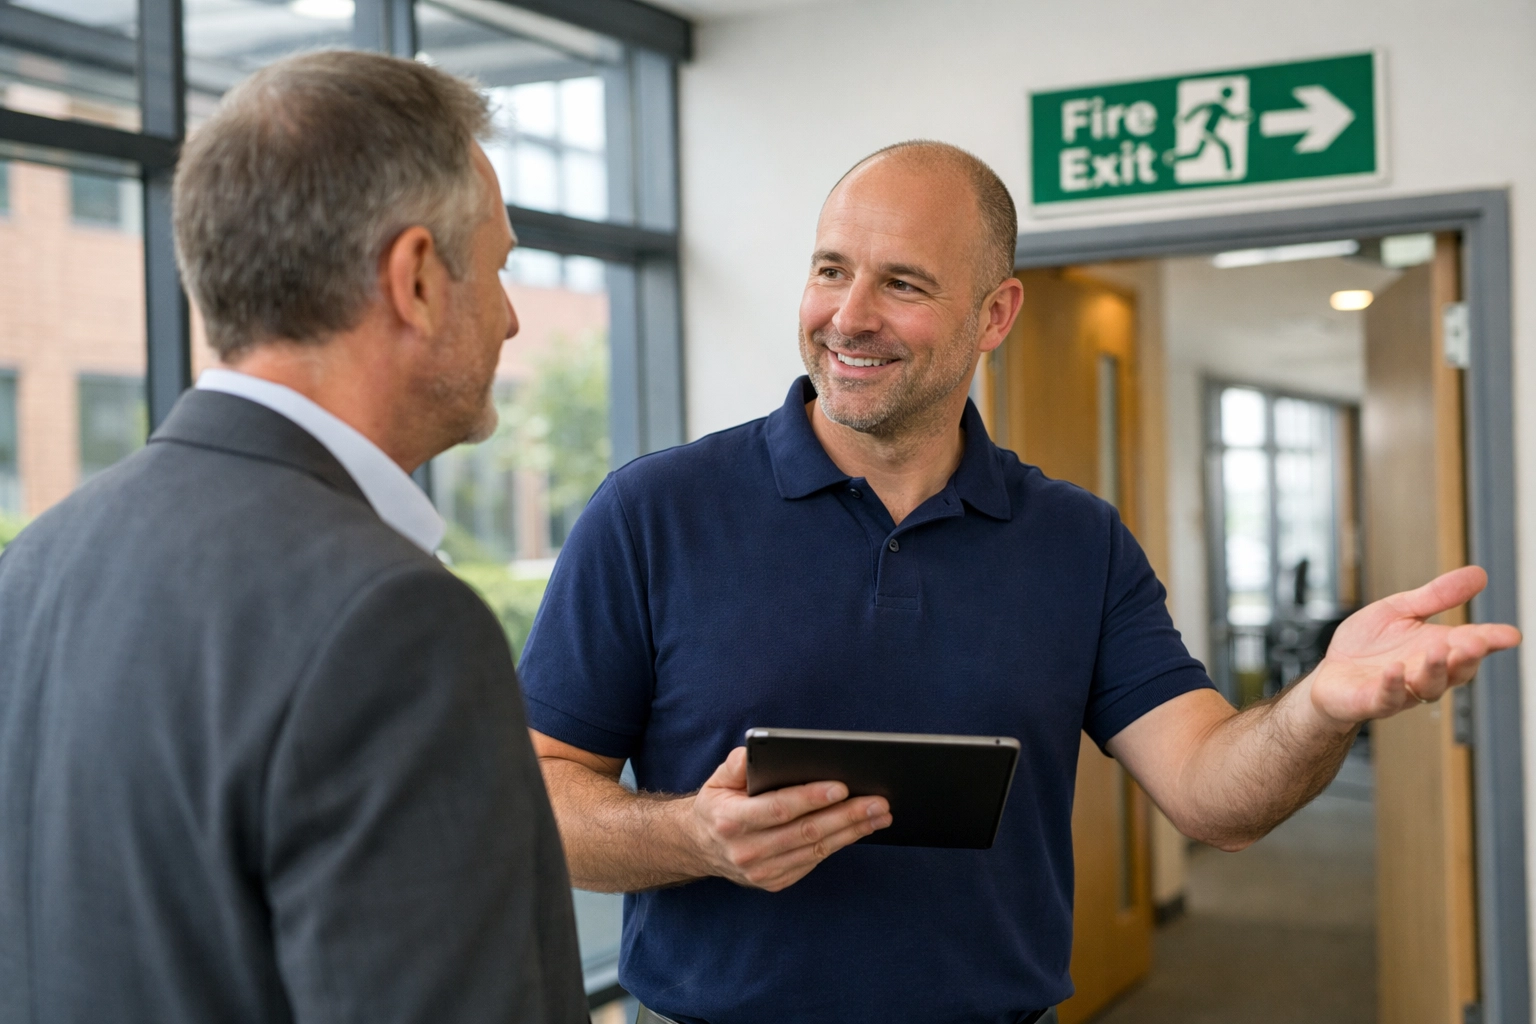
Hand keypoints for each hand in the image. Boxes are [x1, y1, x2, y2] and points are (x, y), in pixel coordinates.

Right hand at [685, 747, 890, 891]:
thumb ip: (738, 762)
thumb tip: (763, 751)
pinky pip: (813, 862)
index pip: (780, 808)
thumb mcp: (719, 777)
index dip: (812, 798)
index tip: (842, 786)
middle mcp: (746, 850)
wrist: (701, 845)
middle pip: (806, 832)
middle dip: (847, 816)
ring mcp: (761, 871)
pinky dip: (839, 844)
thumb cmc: (719, 803)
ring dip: (852, 832)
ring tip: (879, 815)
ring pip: (816, 850)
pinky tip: (859, 829)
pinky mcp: (775, 881)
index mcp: (731, 820)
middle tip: (878, 801)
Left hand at [1308, 566, 1520, 727]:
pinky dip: (1393, 685)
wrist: (1330, 674)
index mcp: (1436, 648)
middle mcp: (1425, 672)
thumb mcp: (1400, 610)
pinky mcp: (1372, 700)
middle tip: (1476, 642)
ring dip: (1435, 669)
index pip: (1471, 646)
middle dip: (1467, 657)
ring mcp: (1402, 690)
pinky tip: (1395, 670)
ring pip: (1428, 686)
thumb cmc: (1367, 645)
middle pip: (1456, 670)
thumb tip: (1478, 574)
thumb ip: (1437, 596)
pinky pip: (1387, 697)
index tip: (1510, 634)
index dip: (1491, 641)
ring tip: (1438, 650)